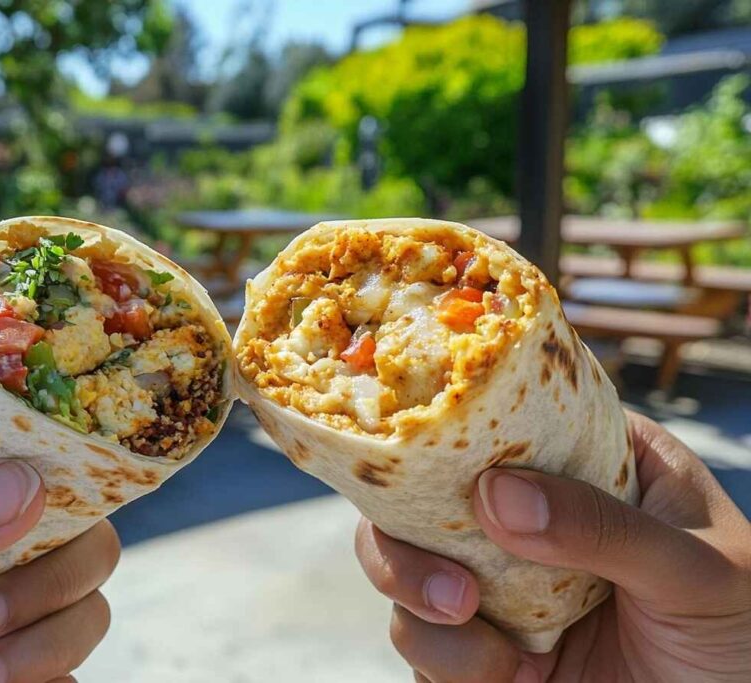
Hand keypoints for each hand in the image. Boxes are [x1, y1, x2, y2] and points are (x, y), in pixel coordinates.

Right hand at [355, 411, 750, 681]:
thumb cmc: (743, 633)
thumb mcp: (696, 568)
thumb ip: (602, 526)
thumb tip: (493, 492)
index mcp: (587, 464)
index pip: (497, 418)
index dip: (442, 425)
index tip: (415, 448)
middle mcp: (529, 514)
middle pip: (417, 498)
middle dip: (406, 546)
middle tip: (452, 594)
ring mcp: (500, 583)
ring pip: (404, 572)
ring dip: (424, 615)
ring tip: (497, 659)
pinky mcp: (485, 648)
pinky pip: (423, 644)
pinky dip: (447, 664)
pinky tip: (513, 677)